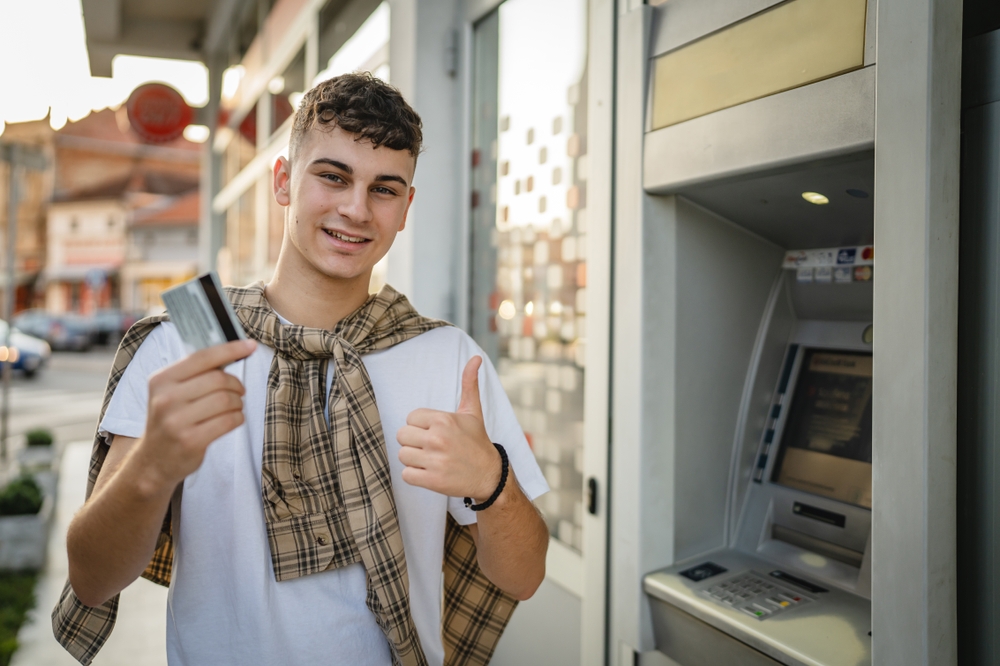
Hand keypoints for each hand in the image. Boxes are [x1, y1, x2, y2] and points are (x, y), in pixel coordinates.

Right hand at [134, 339, 255, 490]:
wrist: (153, 460)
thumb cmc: (172, 419)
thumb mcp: (171, 392)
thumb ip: (196, 373)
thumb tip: (233, 351)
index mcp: (161, 380)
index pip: (202, 357)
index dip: (231, 350)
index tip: (250, 345)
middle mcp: (165, 399)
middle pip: (218, 379)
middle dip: (236, 384)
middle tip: (238, 391)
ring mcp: (176, 421)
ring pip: (226, 400)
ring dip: (238, 402)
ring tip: (233, 406)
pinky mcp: (190, 441)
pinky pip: (229, 420)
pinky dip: (238, 417)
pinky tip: (232, 419)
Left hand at [397, 356, 501, 500]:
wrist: (490, 474)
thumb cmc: (477, 441)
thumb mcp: (472, 412)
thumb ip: (469, 384)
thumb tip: (475, 358)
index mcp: (443, 420)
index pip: (410, 418)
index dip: (420, 426)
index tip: (435, 432)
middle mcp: (437, 439)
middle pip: (402, 436)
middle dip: (414, 442)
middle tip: (430, 447)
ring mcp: (435, 461)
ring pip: (402, 455)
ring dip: (414, 459)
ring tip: (430, 459)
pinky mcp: (432, 480)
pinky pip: (406, 474)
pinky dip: (415, 475)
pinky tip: (429, 472)